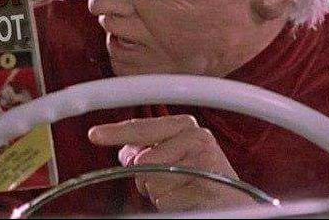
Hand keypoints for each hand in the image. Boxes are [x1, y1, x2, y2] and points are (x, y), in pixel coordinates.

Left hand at [88, 115, 255, 212]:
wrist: (234, 201)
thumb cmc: (200, 179)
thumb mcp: (170, 157)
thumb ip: (146, 150)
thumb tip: (124, 152)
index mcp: (184, 125)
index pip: (141, 128)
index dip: (115, 132)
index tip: (94, 135)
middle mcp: (196, 136)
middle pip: (143, 159)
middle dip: (145, 176)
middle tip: (166, 181)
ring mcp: (204, 159)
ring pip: (152, 182)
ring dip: (160, 193)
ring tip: (181, 190)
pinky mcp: (208, 183)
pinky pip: (168, 199)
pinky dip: (172, 204)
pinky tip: (189, 199)